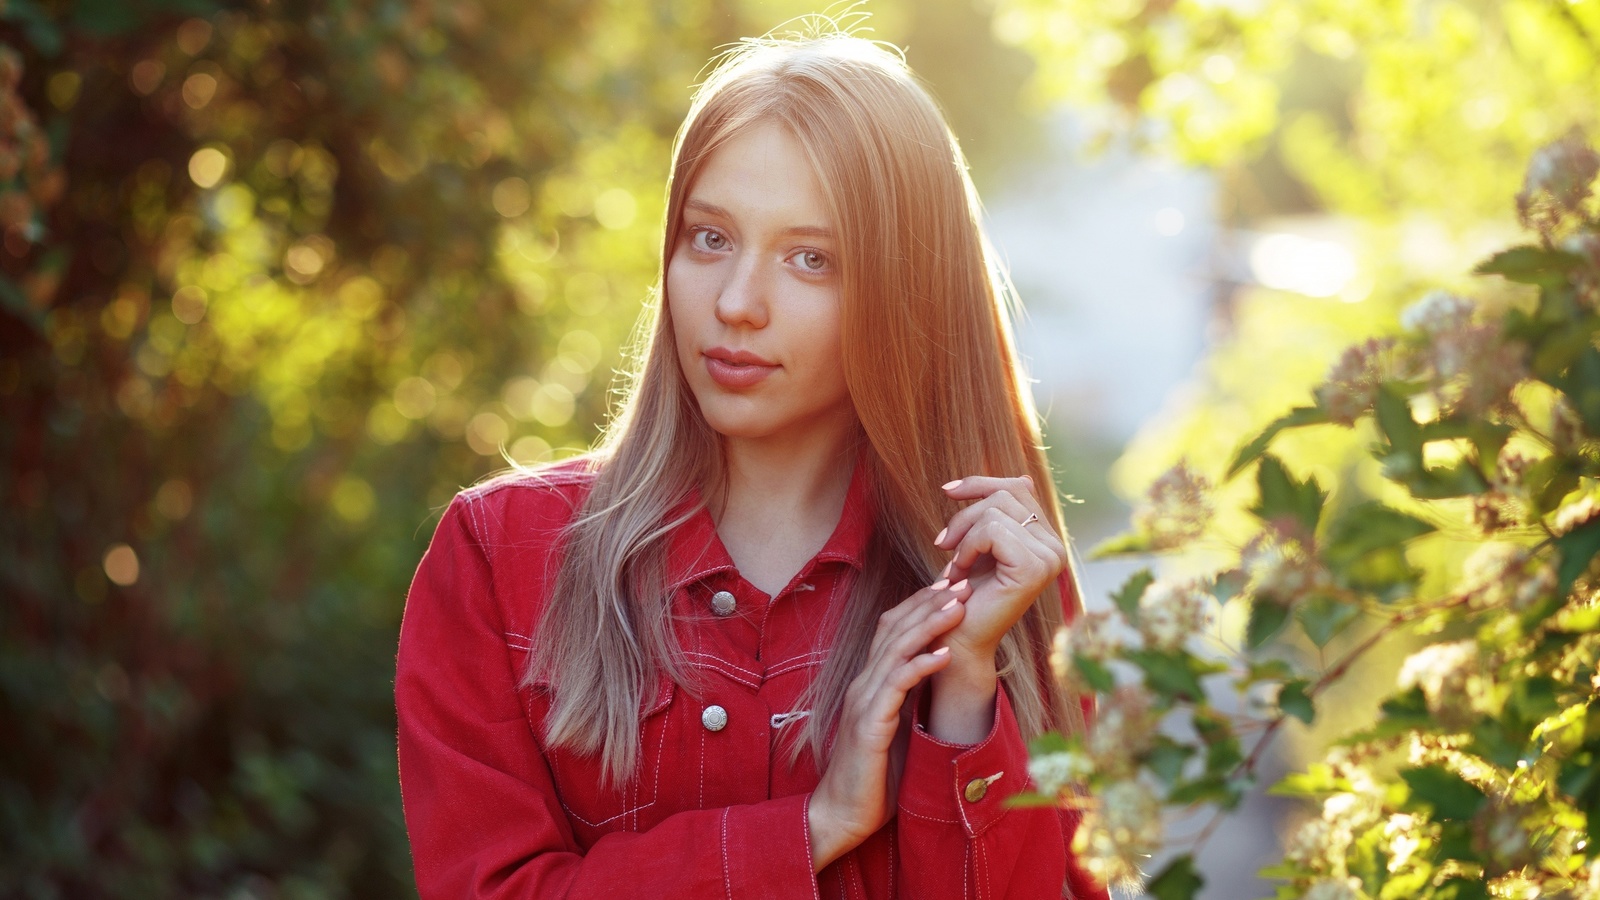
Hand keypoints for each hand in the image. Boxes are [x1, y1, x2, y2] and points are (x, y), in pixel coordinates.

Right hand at [807, 578, 972, 870]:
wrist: (841, 813)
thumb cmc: (873, 776)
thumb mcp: (897, 728)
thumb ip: (910, 700)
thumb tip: (939, 678)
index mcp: (870, 683)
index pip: (894, 631)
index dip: (920, 605)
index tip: (951, 586)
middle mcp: (863, 684)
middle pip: (895, 629)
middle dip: (929, 602)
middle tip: (961, 580)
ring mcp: (864, 702)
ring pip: (896, 650)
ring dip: (929, 624)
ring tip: (958, 604)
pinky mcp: (869, 725)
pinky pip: (897, 686)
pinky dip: (921, 665)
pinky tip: (945, 653)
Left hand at [932, 475, 1066, 674]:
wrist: (958, 637)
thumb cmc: (965, 593)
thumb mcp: (983, 542)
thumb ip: (1002, 511)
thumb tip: (1024, 476)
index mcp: (1048, 540)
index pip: (1017, 487)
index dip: (980, 483)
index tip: (947, 491)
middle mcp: (1056, 548)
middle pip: (1005, 494)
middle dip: (964, 514)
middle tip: (943, 544)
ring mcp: (1049, 559)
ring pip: (994, 510)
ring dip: (962, 535)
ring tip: (953, 565)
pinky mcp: (1033, 569)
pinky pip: (990, 531)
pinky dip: (966, 547)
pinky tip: (959, 572)